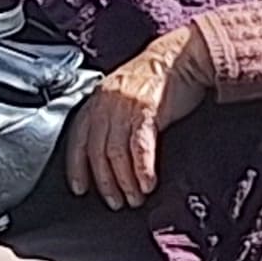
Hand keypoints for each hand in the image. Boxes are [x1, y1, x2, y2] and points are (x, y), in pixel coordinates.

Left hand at [62, 34, 207, 211]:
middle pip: (96, 150)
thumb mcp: (125, 97)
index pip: (78, 139)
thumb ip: (112, 120)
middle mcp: (106, 102)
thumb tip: (108, 154)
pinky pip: (139, 145)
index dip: (77, 166)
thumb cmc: (158, 81)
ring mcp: (125, 104)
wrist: (184, 57)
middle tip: (116, 202)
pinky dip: (142, 168)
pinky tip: (148, 184)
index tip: (80, 189)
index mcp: (97, 101)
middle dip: (105, 182)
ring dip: (125, 181)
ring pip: (115, 152)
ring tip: (135, 199)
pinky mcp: (147, 108)